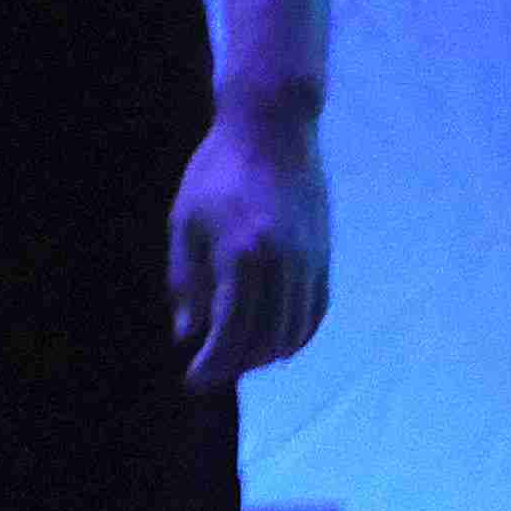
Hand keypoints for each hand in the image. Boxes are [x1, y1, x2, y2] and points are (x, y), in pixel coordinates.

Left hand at [170, 107, 329, 385]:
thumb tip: (188, 334)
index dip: (212, 363)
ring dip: (265, 354)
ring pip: (294, 333)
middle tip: (210, 370)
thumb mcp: (185, 221)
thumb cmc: (217, 171)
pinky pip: (314, 314)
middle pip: (265, 341)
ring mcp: (311, 263)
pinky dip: (294, 335)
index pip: (230, 331)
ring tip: (235, 355)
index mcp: (243, 255)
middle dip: (236, 364)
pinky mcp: (325, 258)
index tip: (193, 380)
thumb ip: (186, 281)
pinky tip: (270, 339)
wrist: (272, 129)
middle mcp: (284, 266)